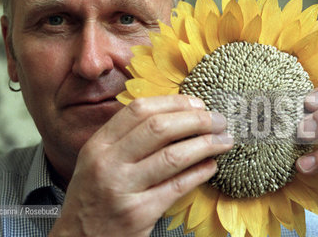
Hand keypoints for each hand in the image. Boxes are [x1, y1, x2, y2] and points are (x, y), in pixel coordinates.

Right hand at [49, 95, 232, 236]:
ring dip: (206, 144)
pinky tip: (211, 166)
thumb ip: (126, 137)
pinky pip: (177, 187)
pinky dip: (199, 173)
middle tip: (219, 120)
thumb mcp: (97, 160)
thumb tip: (174, 115)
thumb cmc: (93, 197)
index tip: (197, 103)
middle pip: (159, 128)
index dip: (174, 103)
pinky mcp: (139, 214)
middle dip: (196, 120)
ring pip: (173, 156)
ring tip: (224, 141)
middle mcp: (108, 163)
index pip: (139, 110)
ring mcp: (122, 189)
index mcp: (98, 144)